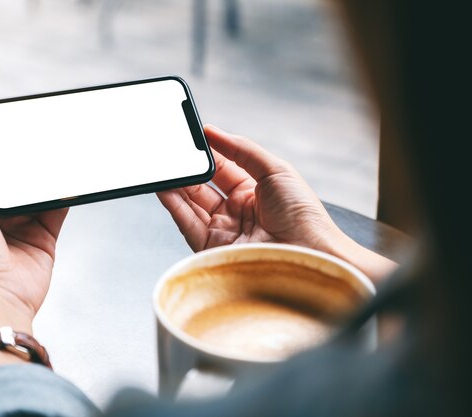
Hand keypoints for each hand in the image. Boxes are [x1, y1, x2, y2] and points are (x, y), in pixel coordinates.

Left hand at [0, 121, 67, 390]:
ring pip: (37, 189)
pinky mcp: (45, 235)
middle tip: (40, 130)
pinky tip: (74, 175)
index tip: (5, 123)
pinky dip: (67, 192)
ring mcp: (22, 224)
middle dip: (25, 157)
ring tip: (61, 147)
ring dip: (48, 173)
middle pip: (13, 177)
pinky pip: (58, 207)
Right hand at [158, 125, 395, 281]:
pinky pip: (187, 224)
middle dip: (188, 168)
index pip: (224, 167)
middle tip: (173, 151)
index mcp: (256, 192)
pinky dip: (173, 205)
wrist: (308, 256)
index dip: (208, 153)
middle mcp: (238, 212)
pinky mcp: (212, 249)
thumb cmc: (302, 215)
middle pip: (204, 186)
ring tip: (163, 166)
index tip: (192, 137)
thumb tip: (212, 131)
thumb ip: (242, 149)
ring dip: (176, 185)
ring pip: (192, 203)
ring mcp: (224, 230)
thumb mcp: (276, 170)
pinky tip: (164, 188)